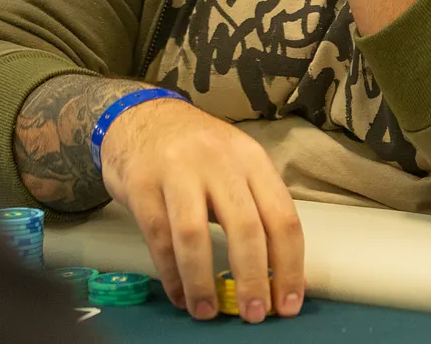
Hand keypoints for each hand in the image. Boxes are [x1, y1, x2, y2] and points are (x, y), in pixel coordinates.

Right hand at [100, 98, 305, 322]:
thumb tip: (287, 276)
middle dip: (253, 279)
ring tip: (208, 312)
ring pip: (196, 235)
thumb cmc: (195, 151)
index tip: (288, 304)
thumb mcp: (235, 168)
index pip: (283, 217)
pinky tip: (180, 294)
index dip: (290, 266)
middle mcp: (219, 160)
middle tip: (254, 315)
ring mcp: (178, 170)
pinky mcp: (142, 184)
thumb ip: (259, 212)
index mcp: (252, 158)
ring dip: (204, 282)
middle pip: (245, 227)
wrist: (139, 116)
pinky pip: (159, 238)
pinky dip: (171, 274)